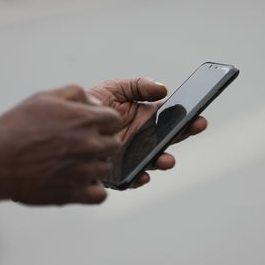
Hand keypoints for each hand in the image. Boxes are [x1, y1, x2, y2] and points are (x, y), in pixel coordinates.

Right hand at [0, 85, 122, 204]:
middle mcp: (89, 145)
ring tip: (75, 163)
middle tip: (82, 145)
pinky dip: (93, 190)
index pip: (115, 120)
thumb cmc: (16, 128)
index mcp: (84, 120)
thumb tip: (94, 101)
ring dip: (96, 165)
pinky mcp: (75, 193)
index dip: (105, 122)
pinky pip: (100, 195)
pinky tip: (81, 183)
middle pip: (114, 144)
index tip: (93, 126)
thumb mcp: (44, 98)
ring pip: (107, 168)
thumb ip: (74, 94)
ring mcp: (84, 171)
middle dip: (102, 142)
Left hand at [89, 78, 207, 187]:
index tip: (199, 116)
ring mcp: (133, 156)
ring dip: (163, 161)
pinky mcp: (118, 171)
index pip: (172, 118)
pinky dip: (139, 178)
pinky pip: (132, 178)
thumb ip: (138, 86)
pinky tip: (143, 174)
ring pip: (154, 161)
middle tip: (196, 126)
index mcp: (147, 118)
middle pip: (169, 139)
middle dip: (184, 133)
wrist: (66, 123)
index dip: (187, 118)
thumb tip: (164, 89)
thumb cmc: (93, 104)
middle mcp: (144, 139)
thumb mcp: (115, 88)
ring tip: (167, 159)